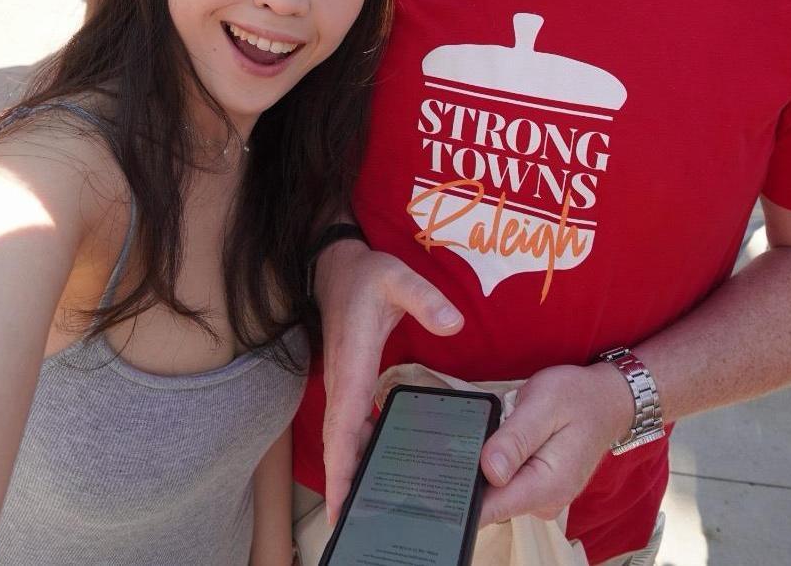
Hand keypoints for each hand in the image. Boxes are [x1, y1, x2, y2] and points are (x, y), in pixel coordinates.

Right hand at [317, 241, 463, 522]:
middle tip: (353, 524)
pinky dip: (358, 450)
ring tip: (363, 511)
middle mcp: (344, 381)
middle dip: (343, 484)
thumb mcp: (398, 277)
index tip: (341, 501)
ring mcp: (345, 383)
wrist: (336, 266)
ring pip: (343, 437)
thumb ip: (426, 299)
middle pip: (339, 443)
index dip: (342, 465)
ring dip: (350, 472)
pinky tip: (376, 466)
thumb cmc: (367, 275)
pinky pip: (351, 424)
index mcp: (354, 363)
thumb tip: (454, 325)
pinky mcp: (351, 381)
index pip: (343, 424)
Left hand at [477, 361, 632, 525]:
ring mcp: (542, 498)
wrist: (606, 401)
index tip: (446, 475)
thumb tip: (489, 471)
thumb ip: (515, 438)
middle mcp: (545, 501)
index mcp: (547, 485)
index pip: (492, 508)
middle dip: (475, 467)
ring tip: (503, 426)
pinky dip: (500, 459)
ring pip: (496, 488)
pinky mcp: (539, 489)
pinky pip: (507, 481)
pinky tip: (508, 438)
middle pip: (489, 498)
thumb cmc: (577, 396)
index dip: (463, 493)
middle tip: (483, 428)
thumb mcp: (543, 403)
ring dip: (489, 460)